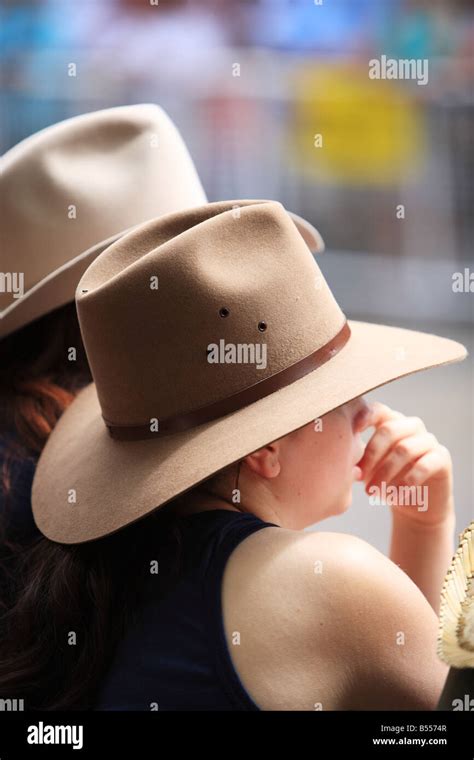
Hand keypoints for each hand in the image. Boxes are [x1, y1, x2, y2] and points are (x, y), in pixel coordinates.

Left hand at [357, 402, 453, 527]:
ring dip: (385, 473)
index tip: (353, 430)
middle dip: (371, 454)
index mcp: (391, 423)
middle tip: (359, 477)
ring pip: (404, 449)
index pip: (379, 411)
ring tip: (373, 492)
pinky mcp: (442, 458)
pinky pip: (423, 465)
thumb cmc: (386, 481)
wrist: (416, 506)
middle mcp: (411, 427)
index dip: (365, 416)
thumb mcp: (368, 470)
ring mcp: (428, 441)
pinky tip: (396, 496)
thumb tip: (350, 469)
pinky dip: (406, 482)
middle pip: (389, 430)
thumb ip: (358, 462)